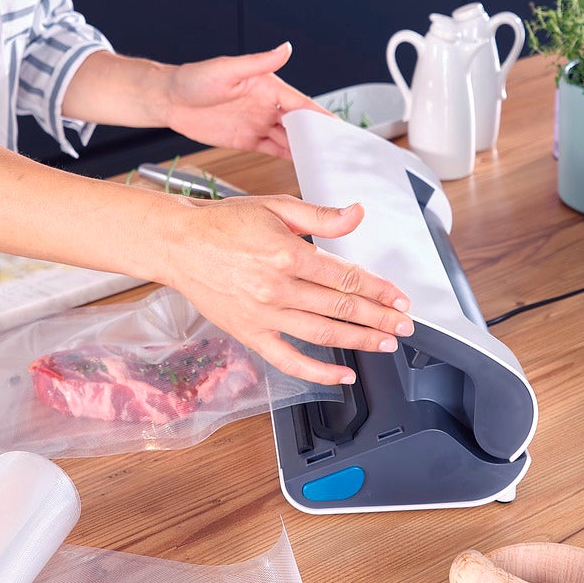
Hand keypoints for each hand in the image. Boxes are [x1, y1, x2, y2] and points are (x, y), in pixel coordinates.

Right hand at [157, 194, 409, 384]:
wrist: (179, 244)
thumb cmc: (224, 223)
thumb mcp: (277, 207)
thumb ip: (322, 216)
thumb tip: (358, 214)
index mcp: (286, 254)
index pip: (346, 276)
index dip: (379, 288)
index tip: (399, 297)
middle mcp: (276, 288)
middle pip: (341, 307)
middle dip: (380, 317)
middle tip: (404, 324)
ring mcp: (263, 315)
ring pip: (323, 333)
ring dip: (360, 340)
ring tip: (385, 343)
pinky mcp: (249, 334)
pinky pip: (289, 360)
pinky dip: (318, 372)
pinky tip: (342, 374)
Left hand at [161, 42, 327, 159]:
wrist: (167, 100)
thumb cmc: (194, 79)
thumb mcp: (227, 69)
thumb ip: (258, 62)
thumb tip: (285, 48)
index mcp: (269, 87)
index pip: (303, 104)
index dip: (322, 117)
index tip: (340, 129)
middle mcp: (267, 106)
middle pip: (300, 124)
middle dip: (319, 137)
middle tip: (339, 153)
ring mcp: (258, 123)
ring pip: (289, 139)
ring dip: (306, 150)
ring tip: (325, 163)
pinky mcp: (246, 139)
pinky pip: (273, 150)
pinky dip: (288, 157)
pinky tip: (301, 165)